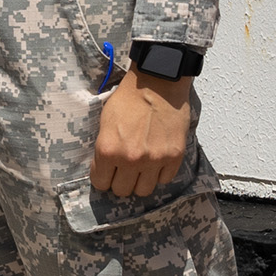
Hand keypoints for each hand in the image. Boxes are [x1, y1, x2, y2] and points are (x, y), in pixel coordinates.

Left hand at [91, 66, 191, 196]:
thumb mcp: (104, 121)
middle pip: (122, 191)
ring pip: (144, 191)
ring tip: (139, 169)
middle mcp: (131, 159)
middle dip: (120, 182)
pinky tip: (155, 161)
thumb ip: (104, 148)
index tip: (106, 173)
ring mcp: (154, 161)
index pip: (101, 183)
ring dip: (139, 181)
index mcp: (108, 149)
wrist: (156, 84)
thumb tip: (104, 168)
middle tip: (122, 171)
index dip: (102, 178)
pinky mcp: (174, 158)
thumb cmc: (127, 99)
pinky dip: (159, 174)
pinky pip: (164, 180)